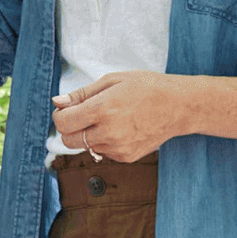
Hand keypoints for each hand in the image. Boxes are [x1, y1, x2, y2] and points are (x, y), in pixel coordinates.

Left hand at [50, 71, 189, 163]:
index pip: (63, 123)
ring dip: (88, 134)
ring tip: (108, 118)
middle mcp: (109, 133)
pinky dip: (104, 141)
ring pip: (86, 147)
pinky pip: (103, 152)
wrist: (179, 106)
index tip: (66, 109)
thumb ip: (81, 94)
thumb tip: (57, 102)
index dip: (60, 115)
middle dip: (69, 128)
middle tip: (81, 115)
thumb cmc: (146, 87)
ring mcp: (118, 148)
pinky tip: (120, 127)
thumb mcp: (112, 80)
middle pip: (68, 140)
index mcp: (103, 109)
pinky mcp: (126, 157)